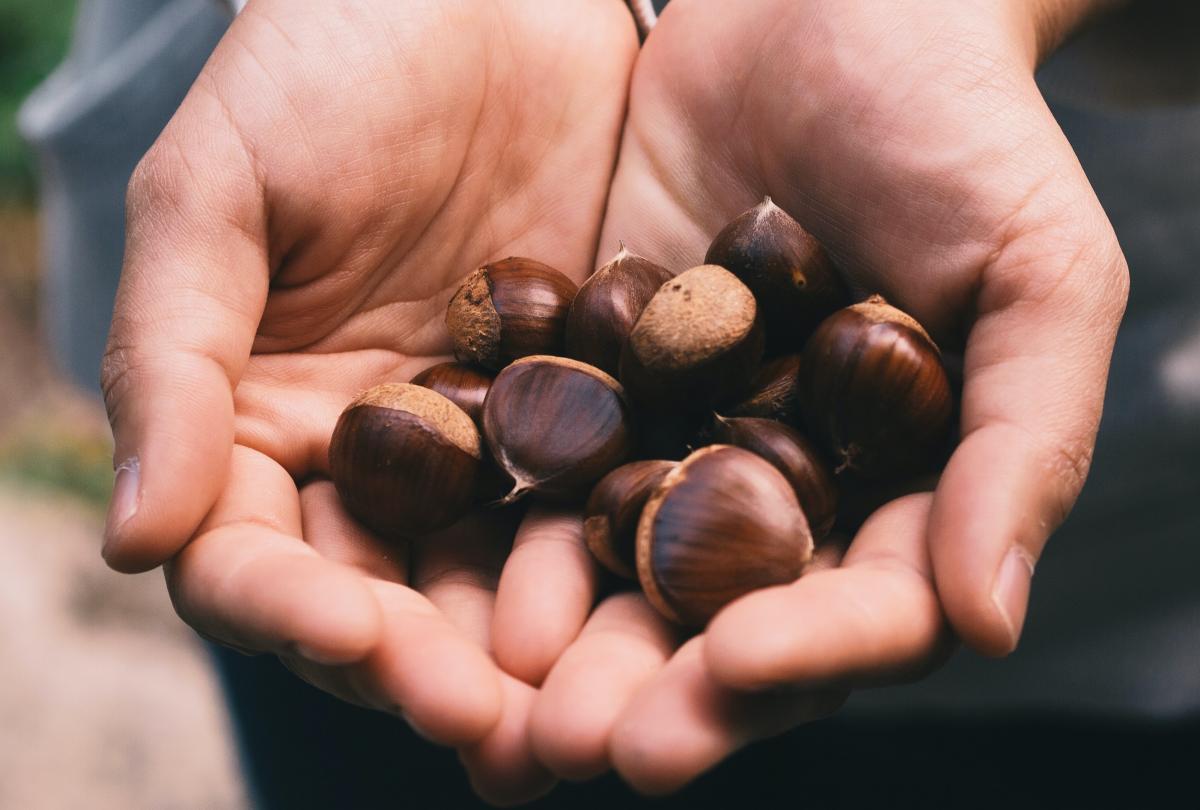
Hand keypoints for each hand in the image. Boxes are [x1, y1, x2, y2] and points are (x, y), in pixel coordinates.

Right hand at [98, 0, 636, 801]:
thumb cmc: (323, 63)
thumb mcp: (217, 191)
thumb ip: (170, 361)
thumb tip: (135, 544)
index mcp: (260, 424)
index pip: (256, 557)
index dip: (297, 612)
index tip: (360, 644)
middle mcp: (373, 457)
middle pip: (387, 597)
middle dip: (433, 669)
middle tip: (498, 731)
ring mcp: (487, 439)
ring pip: (497, 573)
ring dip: (534, 651)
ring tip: (583, 713)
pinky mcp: (588, 404)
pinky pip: (601, 496)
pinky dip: (622, 556)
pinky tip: (666, 603)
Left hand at [524, 0, 1128, 791]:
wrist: (830, 1)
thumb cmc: (961, 125)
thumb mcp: (1036, 273)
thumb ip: (1025, 439)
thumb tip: (992, 619)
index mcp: (899, 492)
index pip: (861, 609)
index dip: (804, 651)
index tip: (732, 674)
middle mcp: (783, 488)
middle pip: (723, 619)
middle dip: (657, 685)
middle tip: (586, 745)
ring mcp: (680, 439)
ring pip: (618, 567)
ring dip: (561, 638)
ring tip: (500, 698)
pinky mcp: (595, 381)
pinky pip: (544, 463)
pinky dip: (497, 520)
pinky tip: (438, 568)